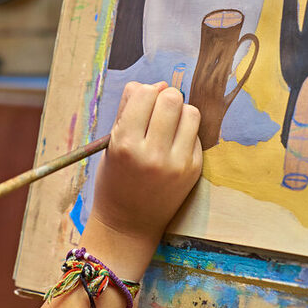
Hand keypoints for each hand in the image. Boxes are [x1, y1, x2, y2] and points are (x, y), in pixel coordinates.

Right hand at [87, 81, 201, 259]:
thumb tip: (160, 84)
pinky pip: (196, 135)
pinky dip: (185, 134)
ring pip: (191, 113)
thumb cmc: (115, 179)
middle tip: (157, 112)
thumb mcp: (111, 143)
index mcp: (125, 143)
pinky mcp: (192, 171)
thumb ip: (129, 109)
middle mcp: (152, 153)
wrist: (128, 224)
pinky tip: (173, 146)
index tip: (141, 104)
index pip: (145, 94)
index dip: (144, 93)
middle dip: (165, 99)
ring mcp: (176, 164)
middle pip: (172, 99)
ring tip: (168, 127)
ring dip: (180, 113)